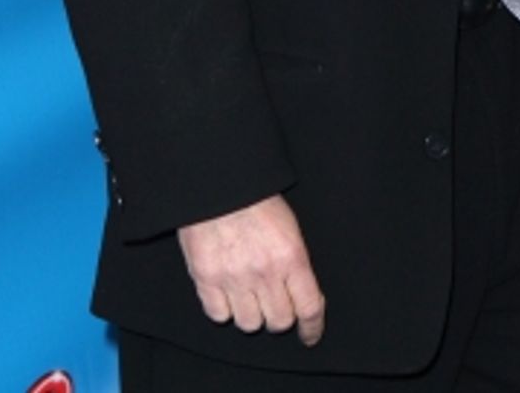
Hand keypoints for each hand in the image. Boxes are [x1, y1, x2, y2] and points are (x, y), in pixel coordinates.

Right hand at [178, 194, 325, 345]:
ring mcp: (234, 278)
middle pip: (280, 321)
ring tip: (249, 295)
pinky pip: (219, 315)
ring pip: (250, 324)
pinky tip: (227, 293)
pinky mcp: (206, 280)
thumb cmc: (256, 198)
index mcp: (291, 256)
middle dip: (280, 316)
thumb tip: (301, 294)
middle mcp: (265, 272)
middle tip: (274, 304)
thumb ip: (295, 262)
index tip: (310, 335)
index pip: (309, 307)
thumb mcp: (289, 226)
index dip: (312, 327)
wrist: (218, 183)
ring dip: (252, 314)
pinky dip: (224, 309)